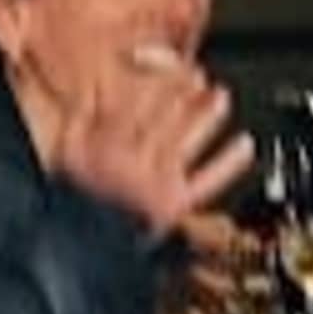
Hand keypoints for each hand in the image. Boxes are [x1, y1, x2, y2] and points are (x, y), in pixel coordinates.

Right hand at [33, 48, 253, 238]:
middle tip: (199, 75)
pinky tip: (244, 147)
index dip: (158, 82)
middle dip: (184, 93)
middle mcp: (137, 161)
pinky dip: (229, 164)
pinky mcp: (176, 205)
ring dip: (207, 119)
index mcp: (109, 146)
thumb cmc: (77, 199)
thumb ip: (80, 114)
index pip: (139, 105)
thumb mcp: (68, 152)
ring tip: (222, 98)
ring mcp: (159, 183)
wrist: (85, 247)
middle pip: (165, 119)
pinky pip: (207, 182)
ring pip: (186, 143)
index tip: (171, 66)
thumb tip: (94, 81)